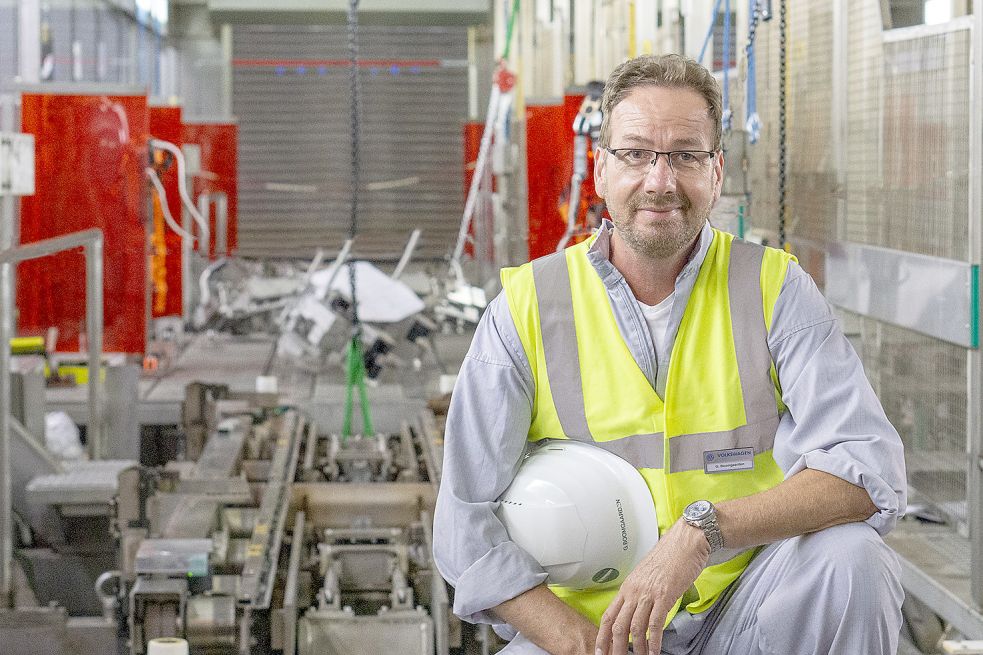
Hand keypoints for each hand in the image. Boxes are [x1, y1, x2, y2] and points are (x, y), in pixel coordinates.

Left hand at [594, 519, 709, 654]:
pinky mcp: (665, 595)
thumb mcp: (648, 575)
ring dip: (637, 648)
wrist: (685, 541)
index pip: (609, 615)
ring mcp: (648, 594)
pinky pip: (655, 623)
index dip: (602, 636)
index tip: (600, 650)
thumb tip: (639, 609)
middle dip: (615, 647)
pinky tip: (655, 651)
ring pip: (635, 627)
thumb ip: (641, 592)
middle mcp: (634, 591)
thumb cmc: (670, 556)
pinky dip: (654, 641)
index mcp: (628, 587)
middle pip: (618, 625)